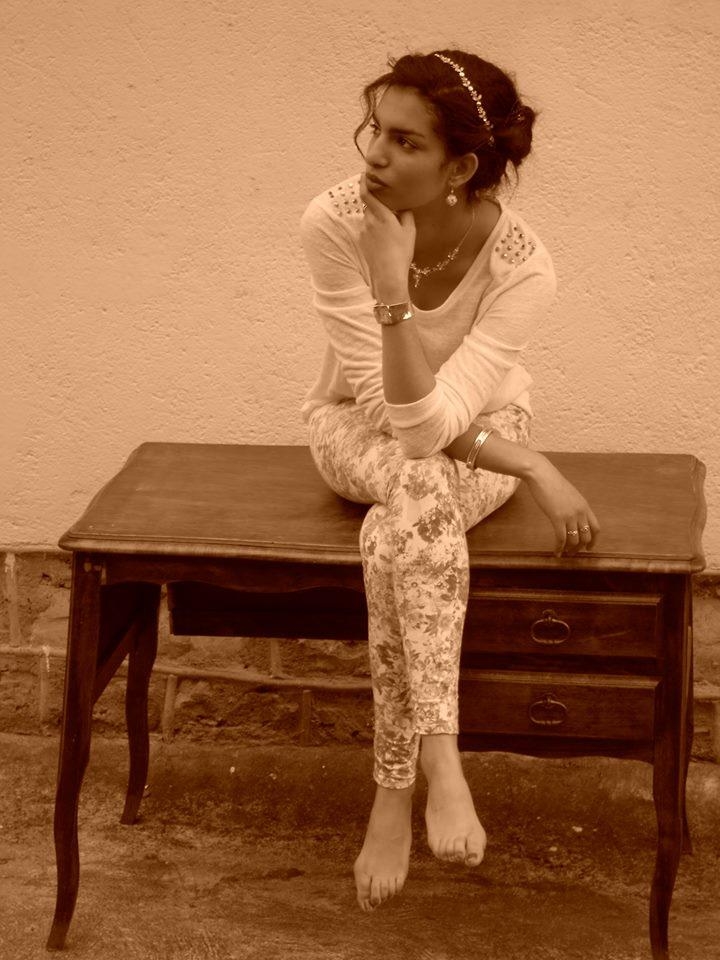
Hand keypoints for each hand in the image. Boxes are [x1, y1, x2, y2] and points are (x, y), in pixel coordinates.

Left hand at [358, 174, 415, 301]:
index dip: (363, 182)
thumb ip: (406, 214)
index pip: (366, 193)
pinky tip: (383, 238)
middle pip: (369, 204)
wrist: (388, 275)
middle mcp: (369, 221)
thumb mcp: (410, 231)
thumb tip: (403, 206)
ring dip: (376, 217)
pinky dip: (374, 228)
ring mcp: (364, 231)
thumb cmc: (401, 252)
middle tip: (386, 203)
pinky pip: (367, 228)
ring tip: (388, 227)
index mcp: (381, 215)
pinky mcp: (361, 240)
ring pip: (368, 216)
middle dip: (376, 202)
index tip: (364, 175)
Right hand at [523, 455, 599, 556]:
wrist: (542, 475)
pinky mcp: (557, 518)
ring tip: (564, 553)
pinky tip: (556, 552)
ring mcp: (569, 515)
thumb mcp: (569, 495)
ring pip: (574, 540)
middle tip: (573, 553)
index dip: (594, 540)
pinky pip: (561, 538)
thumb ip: (574, 506)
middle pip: (586, 536)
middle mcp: (580, 512)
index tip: (589, 548)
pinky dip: (559, 548)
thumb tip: (573, 517)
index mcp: (585, 506)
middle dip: (580, 547)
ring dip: (570, 550)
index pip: (596, 528)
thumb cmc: (552, 483)